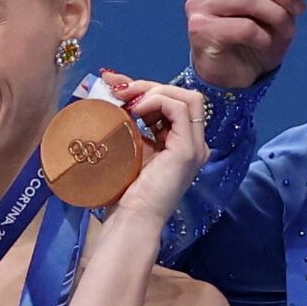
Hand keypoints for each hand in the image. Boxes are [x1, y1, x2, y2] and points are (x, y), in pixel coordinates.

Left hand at [98, 75, 216, 216]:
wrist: (131, 219)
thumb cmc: (125, 190)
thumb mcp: (128, 148)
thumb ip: (129, 123)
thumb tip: (112, 92)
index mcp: (181, 143)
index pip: (174, 103)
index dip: (148, 90)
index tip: (118, 87)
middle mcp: (194, 143)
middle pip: (184, 96)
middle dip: (150, 86)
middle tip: (119, 88)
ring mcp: (195, 146)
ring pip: (188, 98)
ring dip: (154, 91)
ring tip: (127, 98)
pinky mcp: (188, 150)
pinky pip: (180, 109)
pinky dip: (157, 101)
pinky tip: (135, 110)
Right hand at [185, 0, 297, 94]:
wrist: (238, 73)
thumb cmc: (257, 34)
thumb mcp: (273, 2)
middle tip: (298, 9)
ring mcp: (198, 5)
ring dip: (276, 14)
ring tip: (287, 29)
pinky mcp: (199, 30)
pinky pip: (243, 27)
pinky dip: (263, 36)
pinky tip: (265, 43)